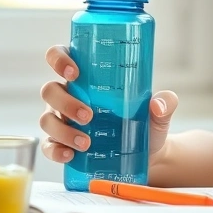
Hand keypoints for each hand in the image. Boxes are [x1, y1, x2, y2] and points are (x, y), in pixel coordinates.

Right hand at [39, 45, 179, 162]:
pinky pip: (48, 146)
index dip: (59, 59)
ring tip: (86, 142)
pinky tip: (70, 155)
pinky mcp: (61, 144)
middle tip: (89, 115)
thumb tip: (158, 104)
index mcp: (86, 77)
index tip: (74, 72)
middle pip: (50, 90)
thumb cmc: (145, 123)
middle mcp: (68, 95)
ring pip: (46, 119)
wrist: (147, 156)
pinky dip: (56, 151)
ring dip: (63, 130)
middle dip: (65, 102)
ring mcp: (61, 120)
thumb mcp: (158, 112)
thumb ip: (165, 102)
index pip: (60, 56)